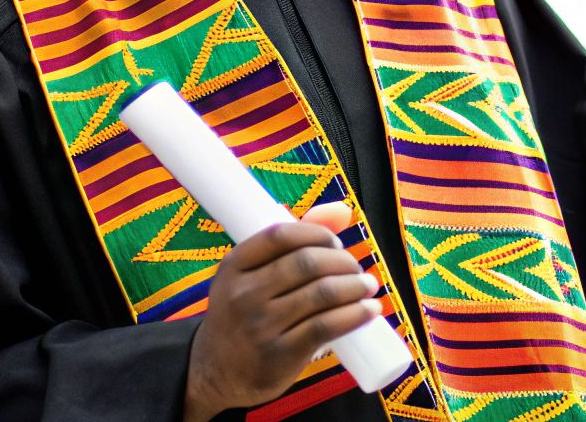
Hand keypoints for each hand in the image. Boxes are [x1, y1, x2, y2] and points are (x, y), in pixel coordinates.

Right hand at [181, 202, 379, 420]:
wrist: (216, 374)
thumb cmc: (244, 315)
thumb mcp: (252, 276)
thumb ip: (294, 242)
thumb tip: (343, 211)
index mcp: (233, 266)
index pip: (280, 235)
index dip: (317, 233)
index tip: (335, 243)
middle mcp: (243, 294)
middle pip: (307, 263)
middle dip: (342, 261)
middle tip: (355, 268)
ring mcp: (261, 326)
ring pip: (322, 293)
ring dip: (355, 286)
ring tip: (367, 286)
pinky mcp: (280, 355)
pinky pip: (326, 326)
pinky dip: (356, 314)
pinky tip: (369, 310)